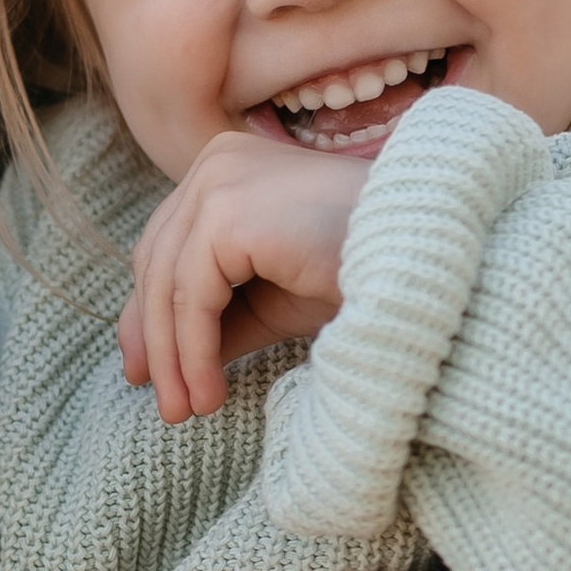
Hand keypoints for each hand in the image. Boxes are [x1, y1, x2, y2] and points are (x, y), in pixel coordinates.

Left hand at [119, 131, 367, 423]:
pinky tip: (208, 392)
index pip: (167, 243)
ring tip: (188, 410)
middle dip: (156, 339)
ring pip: (169, 284)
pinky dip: (193, 351)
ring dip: (175, 357)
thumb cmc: (361, 273)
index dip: (150, 312)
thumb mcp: (270, 299)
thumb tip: (155, 361)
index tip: (149, 373)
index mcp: (227, 164)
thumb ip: (214, 316)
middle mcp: (217, 160)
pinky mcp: (228, 212)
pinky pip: (190, 296)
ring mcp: (220, 179)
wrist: (421, 262)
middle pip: (158, 260)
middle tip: (164, 403)